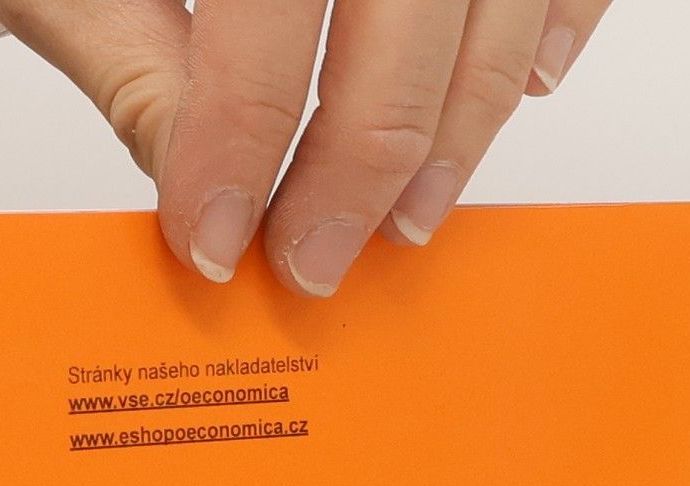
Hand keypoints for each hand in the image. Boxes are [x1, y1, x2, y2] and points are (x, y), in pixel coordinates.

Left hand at [0, 0, 610, 295]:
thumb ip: (138, 57)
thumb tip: (194, 188)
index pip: (268, 18)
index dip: (240, 144)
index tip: (215, 239)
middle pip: (406, 18)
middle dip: (359, 165)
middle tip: (315, 256)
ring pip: (500, 6)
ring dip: (460, 131)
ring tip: (405, 217)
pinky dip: (550, 30)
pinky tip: (513, 95)